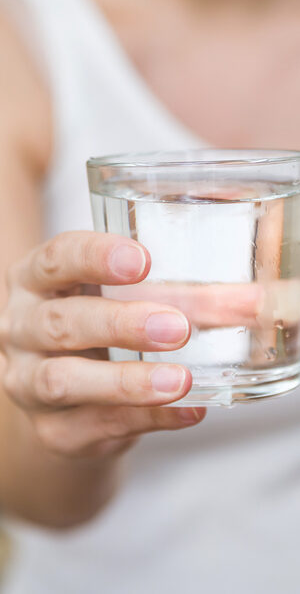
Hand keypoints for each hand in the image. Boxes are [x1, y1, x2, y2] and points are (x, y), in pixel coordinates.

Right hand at [0, 232, 205, 459]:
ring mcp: (28, 382)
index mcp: (36, 282)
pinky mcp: (52, 429)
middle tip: (176, 327)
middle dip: (120, 324)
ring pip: (64, 381)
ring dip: (127, 380)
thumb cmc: (98, 330)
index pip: (55, 259)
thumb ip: (172, 294)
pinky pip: (94, 426)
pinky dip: (145, 419)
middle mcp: (21, 328)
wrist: (70, 395)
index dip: (95, 257)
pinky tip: (186, 410)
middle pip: (61, 323)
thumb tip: (246, 302)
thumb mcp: (117, 298)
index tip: (142, 260)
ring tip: (179, 379)